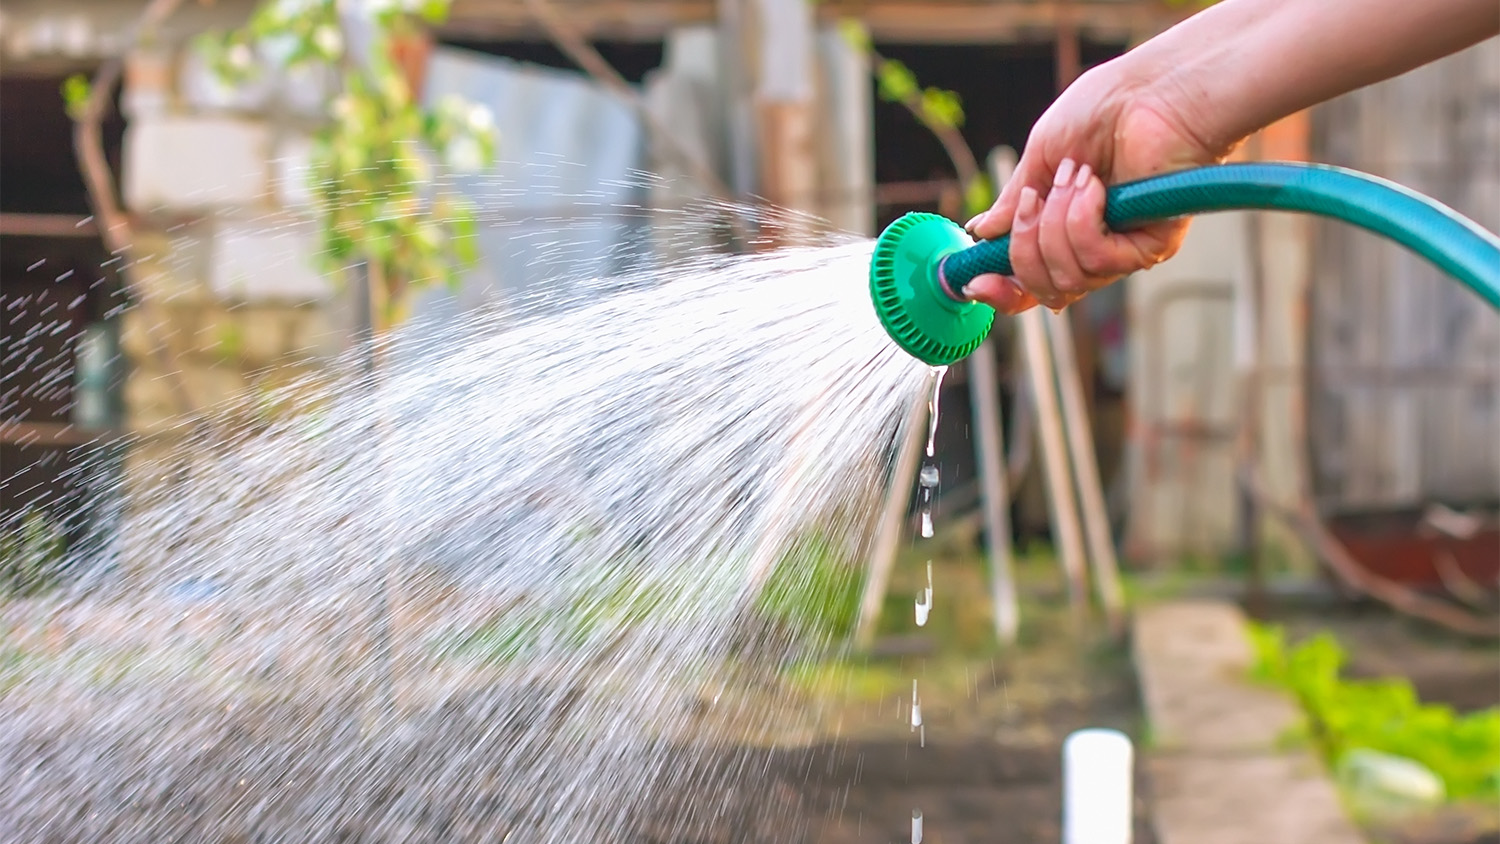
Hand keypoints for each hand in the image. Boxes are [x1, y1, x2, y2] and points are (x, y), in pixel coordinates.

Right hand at [962, 60, 1225, 313]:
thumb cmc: (1102, 110)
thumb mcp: (1040, 156)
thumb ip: (1014, 201)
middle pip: (1044, 290)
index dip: (1001, 291)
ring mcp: (1121, 251)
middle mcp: (1093, 249)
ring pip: (1067, 279)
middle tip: (1033, 200)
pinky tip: (1096, 187)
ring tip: (1076, 176)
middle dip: (1025, 249)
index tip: (975, 281)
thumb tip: (983, 232)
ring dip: (1056, 224)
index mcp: (1062, 230)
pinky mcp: (1148, 247)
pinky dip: (1082, 220)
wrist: (1148, 91)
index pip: (1030, 284)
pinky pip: (1096, 260)